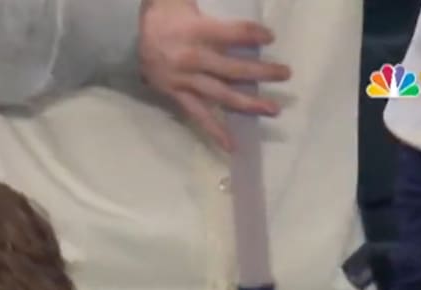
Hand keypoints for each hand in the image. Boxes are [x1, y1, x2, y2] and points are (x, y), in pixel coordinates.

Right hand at [138, 0, 290, 151]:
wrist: (135, 33)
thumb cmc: (168, 13)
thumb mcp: (186, 1)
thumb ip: (217, 6)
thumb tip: (244, 11)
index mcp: (196, 32)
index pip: (232, 34)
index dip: (252, 34)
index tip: (269, 37)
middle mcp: (191, 59)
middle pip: (232, 68)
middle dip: (260, 71)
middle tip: (285, 74)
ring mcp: (184, 81)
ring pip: (220, 94)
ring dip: (248, 102)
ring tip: (272, 109)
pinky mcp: (176, 95)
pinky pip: (198, 115)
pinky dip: (214, 131)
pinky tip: (230, 145)